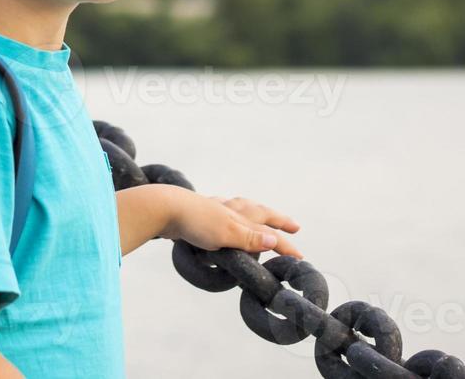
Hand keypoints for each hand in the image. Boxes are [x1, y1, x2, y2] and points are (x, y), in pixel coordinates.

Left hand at [164, 191, 303, 259]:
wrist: (164, 208)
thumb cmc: (195, 221)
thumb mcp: (226, 234)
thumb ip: (249, 238)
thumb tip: (274, 240)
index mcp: (240, 217)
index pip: (268, 233)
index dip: (284, 245)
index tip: (300, 257)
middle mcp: (231, 211)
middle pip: (260, 213)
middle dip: (277, 221)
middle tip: (293, 226)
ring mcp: (216, 209)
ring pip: (242, 208)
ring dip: (255, 211)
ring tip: (262, 214)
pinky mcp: (201, 212)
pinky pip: (225, 210)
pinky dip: (232, 210)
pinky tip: (226, 212)